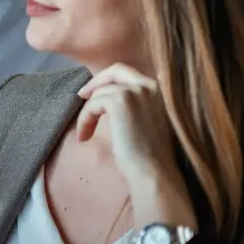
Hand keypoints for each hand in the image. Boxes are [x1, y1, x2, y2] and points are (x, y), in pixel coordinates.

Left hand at [77, 64, 197, 227]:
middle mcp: (152, 85)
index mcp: (162, 90)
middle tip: (81, 96)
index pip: (131, 74)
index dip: (111, 80)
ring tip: (84, 133)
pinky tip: (84, 137)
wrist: (154, 173)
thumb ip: (136, 106)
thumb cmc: (150, 157)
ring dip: (88, 112)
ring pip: (101, 92)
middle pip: (116, 70)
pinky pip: (92, 104)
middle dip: (96, 81)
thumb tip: (108, 97)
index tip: (96, 93)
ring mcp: (136, 91)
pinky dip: (84, 119)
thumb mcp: (147, 122)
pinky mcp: (120, 101)